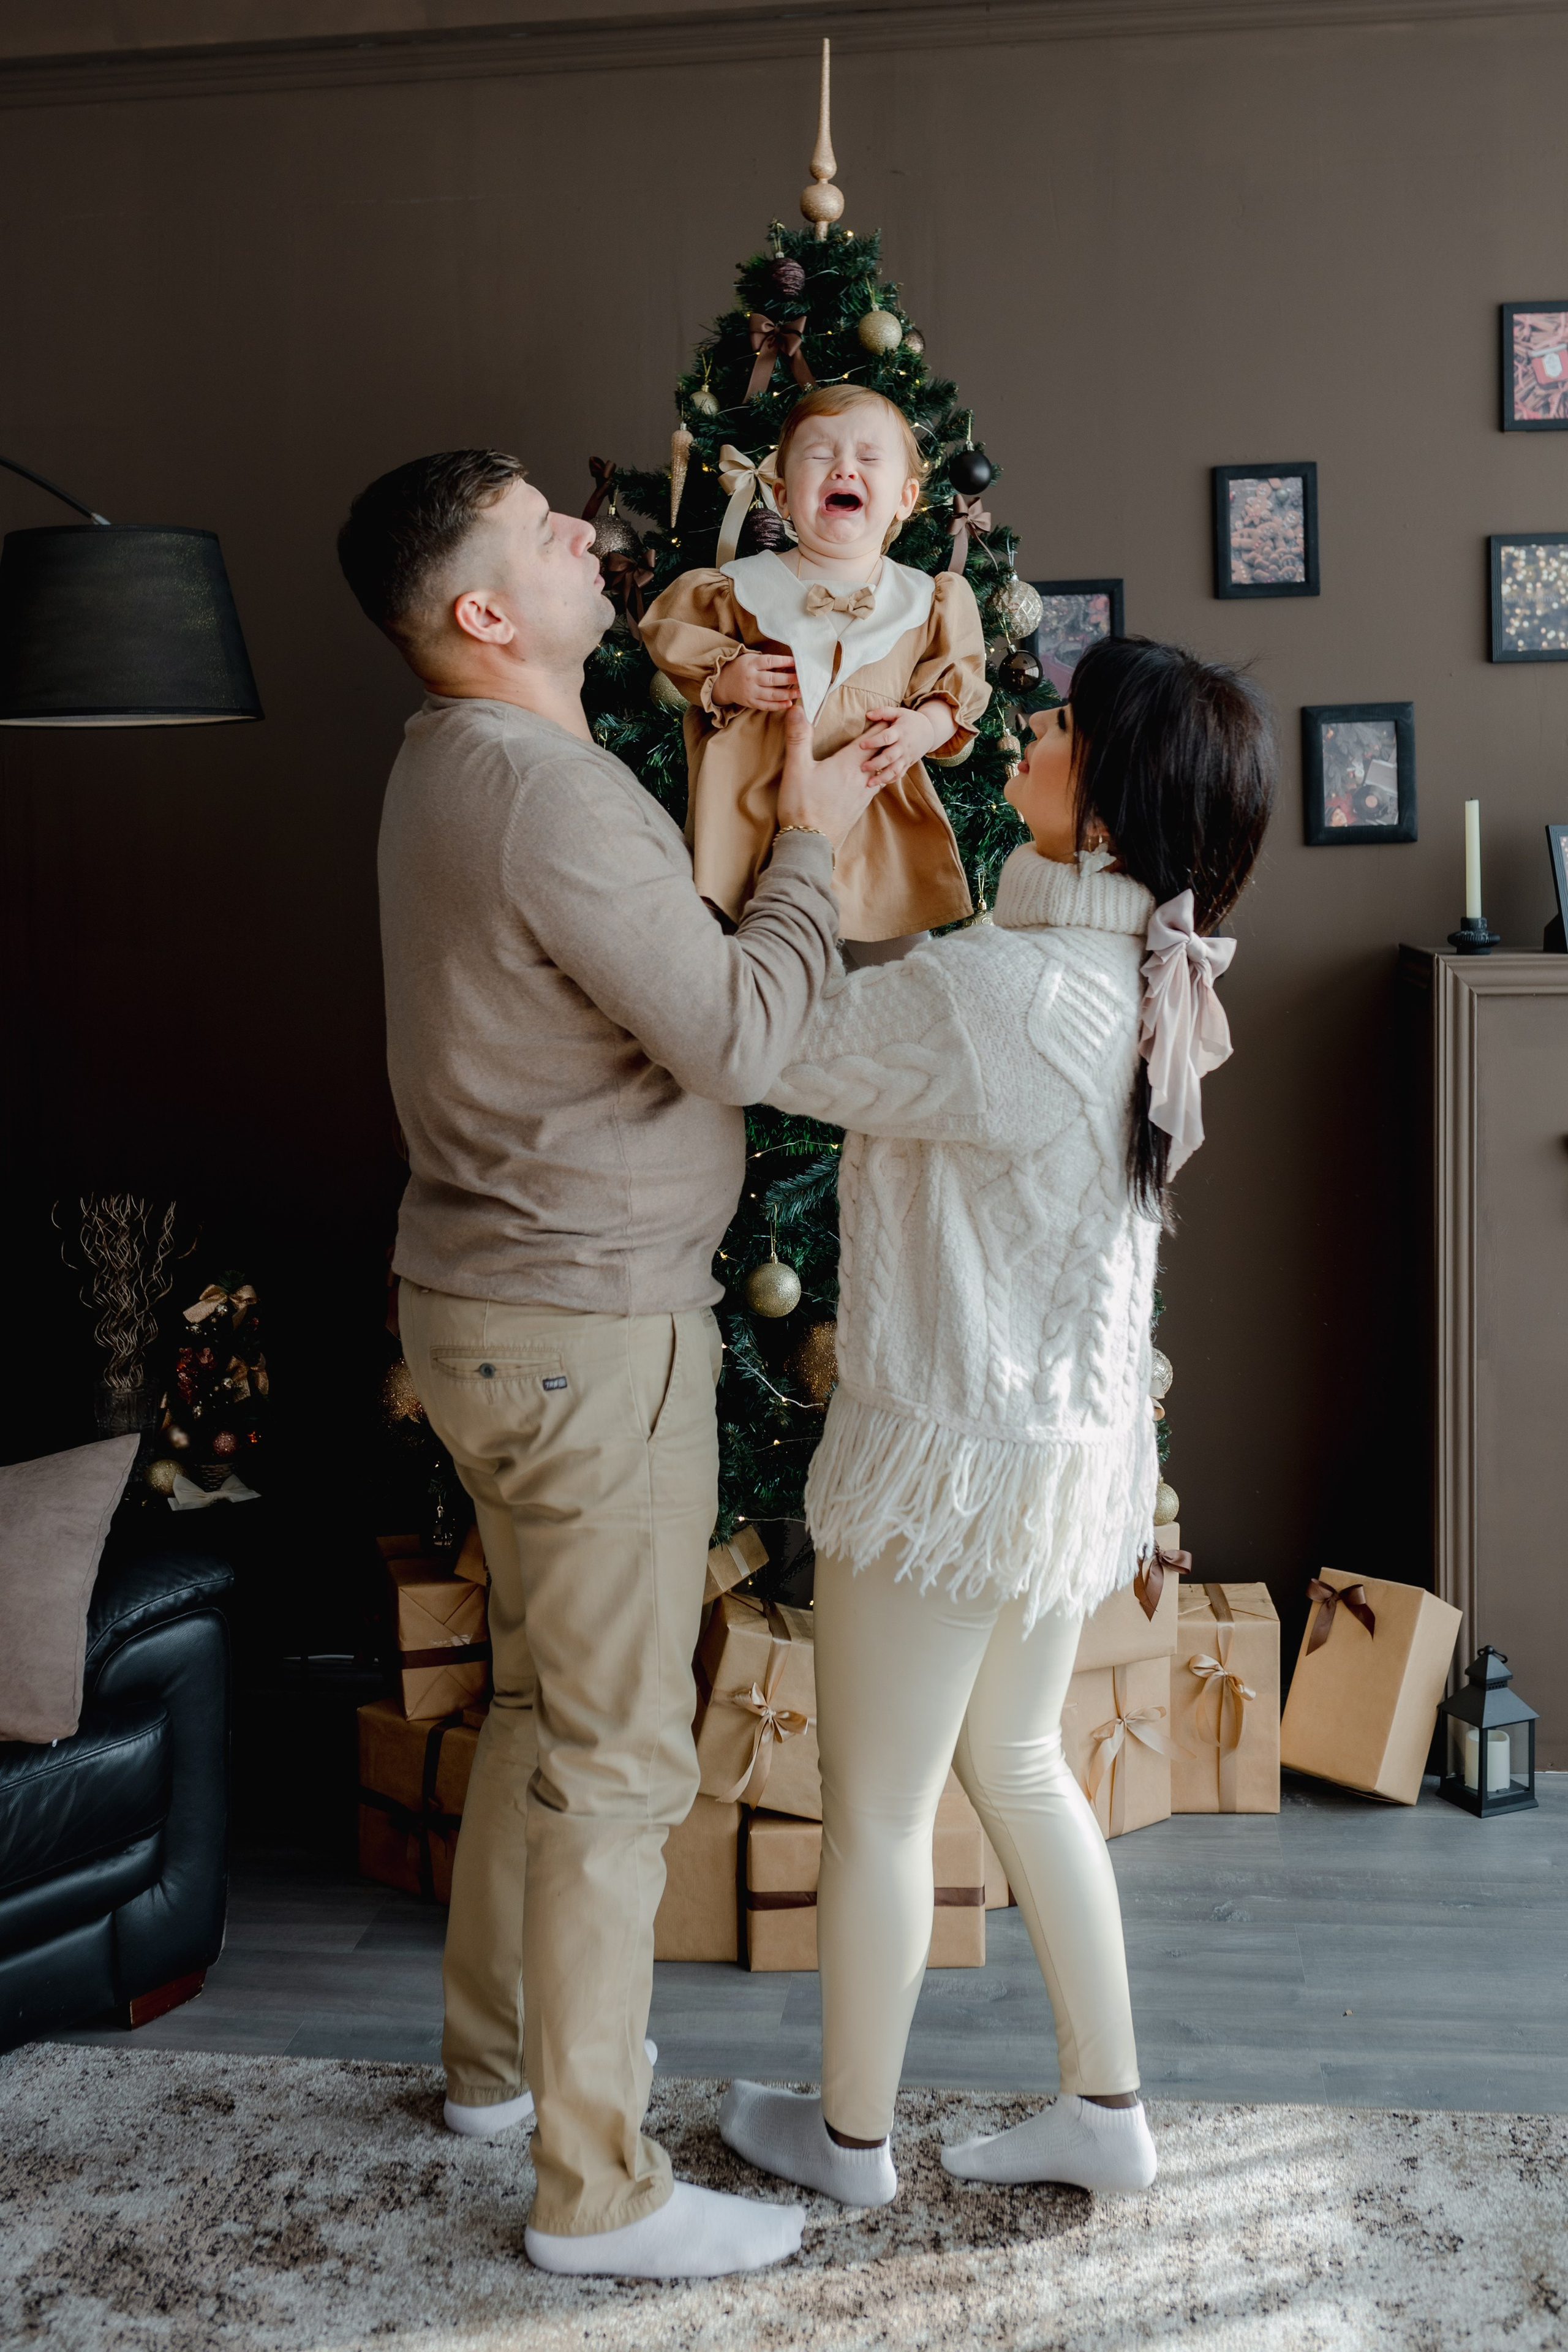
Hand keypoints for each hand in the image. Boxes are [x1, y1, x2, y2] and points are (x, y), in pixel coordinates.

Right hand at [710, 650, 798, 710]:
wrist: (723, 683)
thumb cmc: (741, 667)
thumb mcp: (750, 658)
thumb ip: (766, 661)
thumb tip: (789, 663)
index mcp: (751, 664)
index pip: (770, 661)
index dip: (784, 661)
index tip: (796, 662)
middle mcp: (751, 678)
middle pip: (773, 679)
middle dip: (789, 679)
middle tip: (803, 678)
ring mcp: (751, 692)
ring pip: (772, 694)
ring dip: (788, 694)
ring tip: (801, 692)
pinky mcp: (751, 702)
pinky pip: (766, 705)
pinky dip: (778, 705)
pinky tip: (789, 703)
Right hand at [777, 701, 889, 850]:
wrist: (810, 844)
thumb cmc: (802, 805)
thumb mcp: (796, 768)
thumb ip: (798, 737)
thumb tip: (797, 709)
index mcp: (847, 765)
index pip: (870, 740)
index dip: (879, 727)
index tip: (887, 716)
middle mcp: (861, 779)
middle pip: (879, 755)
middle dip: (884, 741)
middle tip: (892, 731)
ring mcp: (862, 796)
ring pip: (880, 773)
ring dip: (883, 761)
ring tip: (885, 754)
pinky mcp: (858, 810)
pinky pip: (874, 790)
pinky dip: (877, 779)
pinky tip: (873, 783)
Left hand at [857, 701, 951, 785]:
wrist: (929, 731)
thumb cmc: (910, 720)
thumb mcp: (899, 712)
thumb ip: (883, 712)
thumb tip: (867, 714)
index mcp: (900, 732)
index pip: (886, 738)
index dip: (874, 742)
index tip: (861, 745)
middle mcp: (904, 746)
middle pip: (890, 757)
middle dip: (876, 764)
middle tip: (862, 767)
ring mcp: (907, 757)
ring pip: (895, 770)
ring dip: (881, 777)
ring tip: (868, 783)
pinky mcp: (908, 764)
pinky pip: (899, 774)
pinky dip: (890, 780)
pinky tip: (879, 783)